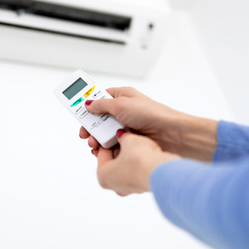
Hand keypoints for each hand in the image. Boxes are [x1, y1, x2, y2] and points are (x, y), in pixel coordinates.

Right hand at [80, 87, 217, 161]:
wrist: (170, 134)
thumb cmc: (151, 114)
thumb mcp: (121, 104)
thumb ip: (102, 105)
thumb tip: (88, 103)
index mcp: (122, 97)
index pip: (100, 98)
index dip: (88, 105)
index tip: (77, 112)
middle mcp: (124, 111)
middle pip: (99, 119)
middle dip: (90, 127)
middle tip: (85, 134)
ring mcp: (127, 127)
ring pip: (104, 133)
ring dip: (97, 139)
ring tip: (94, 144)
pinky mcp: (130, 141)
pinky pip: (112, 144)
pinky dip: (105, 148)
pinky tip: (102, 151)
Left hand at [91, 130, 178, 195]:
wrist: (160, 171)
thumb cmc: (140, 159)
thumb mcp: (128, 140)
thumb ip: (122, 136)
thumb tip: (121, 134)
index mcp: (102, 176)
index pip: (102, 153)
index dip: (108, 140)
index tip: (114, 133)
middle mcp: (114, 186)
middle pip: (113, 161)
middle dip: (119, 148)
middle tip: (125, 138)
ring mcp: (129, 188)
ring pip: (125, 167)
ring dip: (129, 156)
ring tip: (137, 144)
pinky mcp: (142, 187)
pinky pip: (137, 172)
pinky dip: (139, 163)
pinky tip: (145, 154)